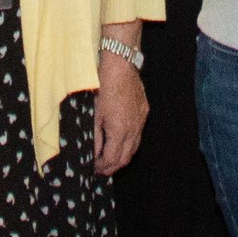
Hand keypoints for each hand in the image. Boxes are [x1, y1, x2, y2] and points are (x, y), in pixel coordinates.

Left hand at [92, 49, 148, 174]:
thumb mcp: (94, 114)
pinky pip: (138, 135)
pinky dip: (129, 143)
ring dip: (122, 157)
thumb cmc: (103, 87)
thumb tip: (93, 154)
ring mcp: (140, 121)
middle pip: (125, 158)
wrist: (120, 66)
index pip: (112, 160)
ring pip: (134, 148)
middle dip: (112, 167)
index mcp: (119, 131)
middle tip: (101, 170)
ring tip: (109, 159)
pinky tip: (120, 141)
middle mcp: (133, 129)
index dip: (102, 168)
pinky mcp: (144, 112)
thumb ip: (95, 137)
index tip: (94, 169)